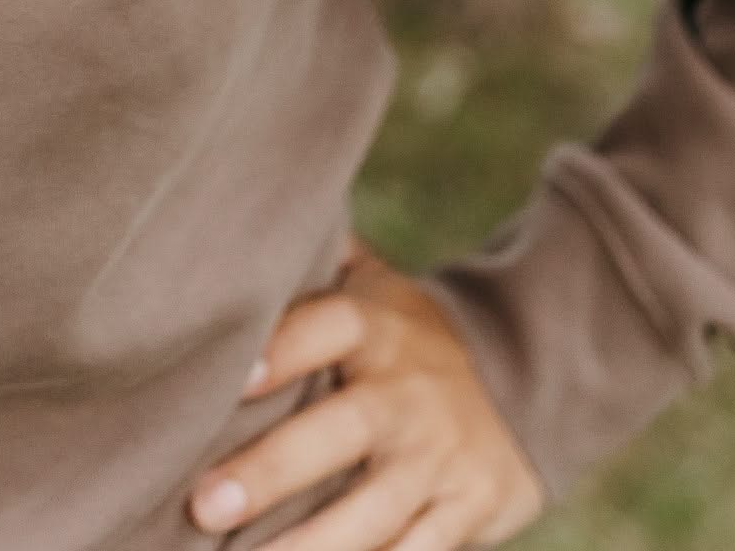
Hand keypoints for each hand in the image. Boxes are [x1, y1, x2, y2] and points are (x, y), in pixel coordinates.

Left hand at [189, 235, 544, 548]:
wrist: (530, 374)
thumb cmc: (410, 333)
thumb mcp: (375, 283)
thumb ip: (315, 259)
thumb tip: (231, 217)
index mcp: (378, 325)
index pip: (323, 327)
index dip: (278, 350)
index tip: (229, 380)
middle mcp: (408, 393)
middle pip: (338, 431)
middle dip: (271, 471)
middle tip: (204, 505)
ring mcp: (440, 458)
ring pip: (372, 512)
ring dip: (310, 548)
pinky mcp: (469, 511)